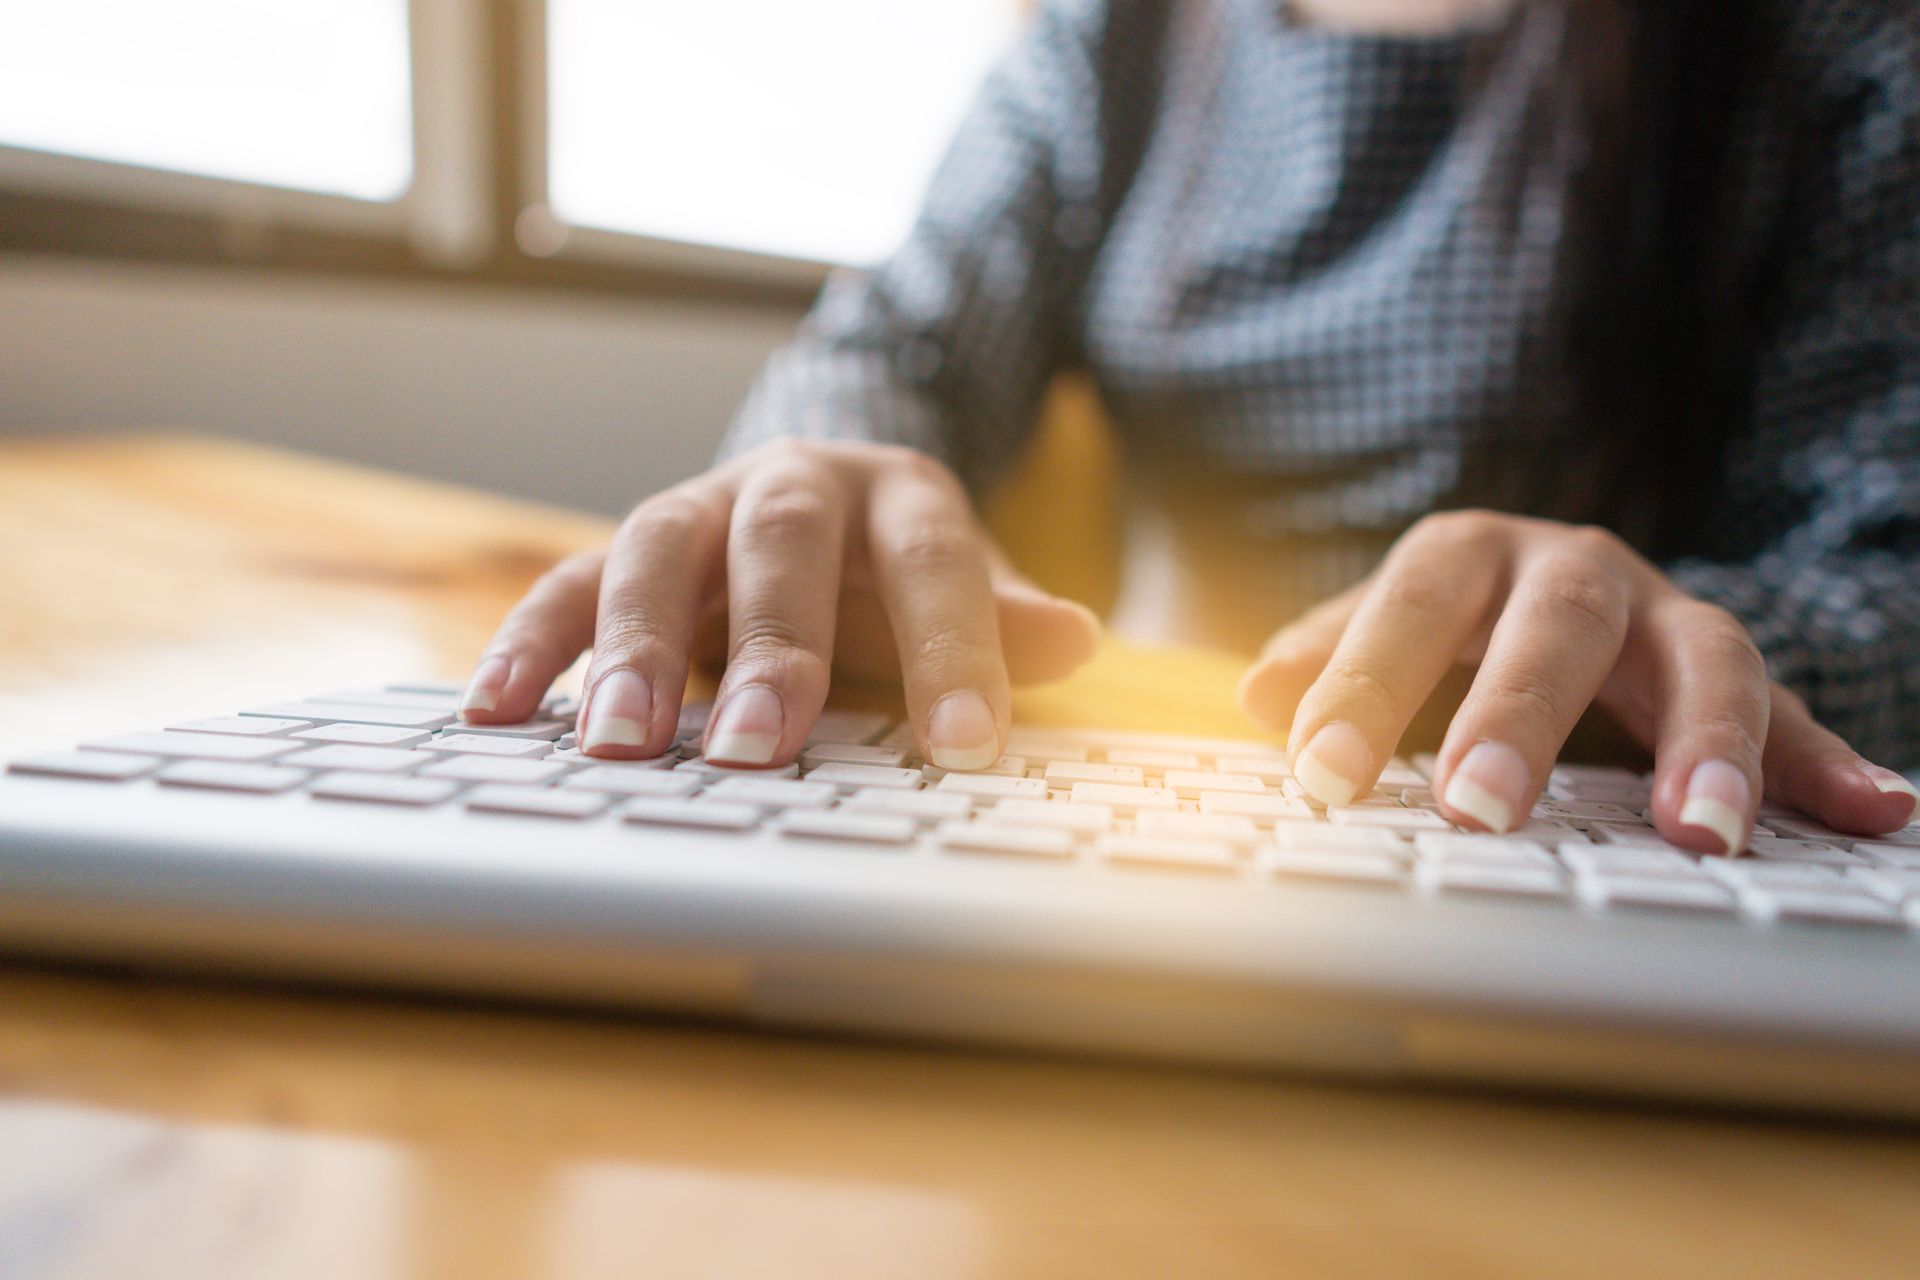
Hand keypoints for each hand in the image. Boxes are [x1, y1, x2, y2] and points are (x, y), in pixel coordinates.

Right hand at [461, 440, 1100, 767]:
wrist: (818, 493)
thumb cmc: (895, 565)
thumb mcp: (964, 583)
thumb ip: (1003, 618)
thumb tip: (1074, 639)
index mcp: (895, 491)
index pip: (931, 561)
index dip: (953, 648)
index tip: (968, 745)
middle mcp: (790, 483)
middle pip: (779, 544)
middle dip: (770, 644)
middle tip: (760, 745)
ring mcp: (700, 508)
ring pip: (654, 553)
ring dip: (633, 648)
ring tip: (621, 743)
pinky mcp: (627, 547)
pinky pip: (568, 584)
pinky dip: (530, 645)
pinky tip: (498, 714)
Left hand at [1236, 511, 1919, 853]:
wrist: (1544, 580)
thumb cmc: (1445, 622)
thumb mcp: (1378, 632)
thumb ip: (1325, 661)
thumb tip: (1253, 697)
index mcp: (1464, 557)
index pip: (1408, 610)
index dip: (1363, 685)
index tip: (1322, 774)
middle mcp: (1571, 569)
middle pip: (1555, 625)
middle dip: (1520, 715)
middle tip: (1480, 806)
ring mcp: (1660, 612)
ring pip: (1701, 657)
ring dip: (1708, 744)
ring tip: (1706, 832)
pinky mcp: (1731, 666)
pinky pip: (1794, 709)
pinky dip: (1831, 763)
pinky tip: (1878, 810)